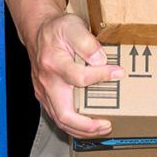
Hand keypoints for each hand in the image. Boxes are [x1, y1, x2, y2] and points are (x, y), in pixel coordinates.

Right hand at [30, 12, 117, 138]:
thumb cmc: (57, 29)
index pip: (79, 78)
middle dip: (87, 125)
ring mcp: (44, 92)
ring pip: (60, 120)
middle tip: (107, 125)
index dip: (101, 77)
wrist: (38, 32)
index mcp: (54, 63)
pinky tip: (90, 126)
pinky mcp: (46, 97)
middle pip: (64, 114)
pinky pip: (59, 117)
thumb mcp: (72, 26)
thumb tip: (101, 60)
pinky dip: (75, 126)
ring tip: (103, 128)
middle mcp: (47, 82)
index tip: (119, 73)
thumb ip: (87, 43)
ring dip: (82, 130)